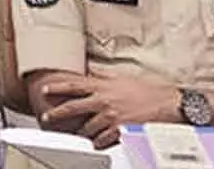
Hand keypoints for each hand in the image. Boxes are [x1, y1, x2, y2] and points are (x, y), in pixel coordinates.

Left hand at [40, 74, 179, 148]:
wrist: (168, 104)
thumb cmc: (148, 90)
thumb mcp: (122, 77)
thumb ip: (104, 76)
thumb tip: (92, 70)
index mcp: (103, 86)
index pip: (73, 85)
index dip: (56, 87)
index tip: (44, 89)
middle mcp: (103, 100)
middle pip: (72, 107)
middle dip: (56, 114)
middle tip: (47, 117)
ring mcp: (110, 116)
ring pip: (86, 128)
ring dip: (81, 133)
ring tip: (77, 135)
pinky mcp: (119, 130)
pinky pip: (101, 140)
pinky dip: (97, 143)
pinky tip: (95, 143)